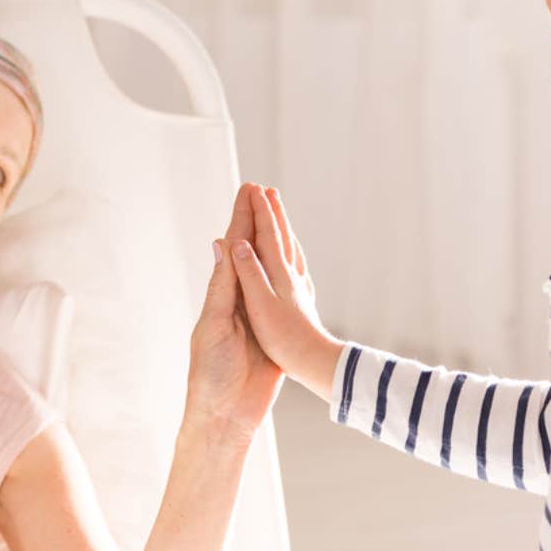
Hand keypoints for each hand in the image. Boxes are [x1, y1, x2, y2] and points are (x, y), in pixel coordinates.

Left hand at [184, 186, 284, 444]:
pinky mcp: (272, 335)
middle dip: (255, 222)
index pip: (232, 250)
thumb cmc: (211, 375)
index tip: (248, 190)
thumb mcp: (214, 328)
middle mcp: (237, 303)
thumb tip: (221, 245)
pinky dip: (284, 280)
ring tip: (277, 219)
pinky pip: (279, 300)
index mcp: (221, 298)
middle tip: (263, 190)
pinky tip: (290, 269)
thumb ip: (222, 289)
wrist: (226, 415)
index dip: (241, 219)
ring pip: (265, 273)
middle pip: (248, 254)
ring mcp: (256, 318)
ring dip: (271, 244)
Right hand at [228, 185, 344, 402]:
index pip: (267, 235)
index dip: (259, 211)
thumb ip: (248, 272)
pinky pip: (296, 267)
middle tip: (268, 191)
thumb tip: (236, 242)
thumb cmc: (285, 338)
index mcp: (278, 274)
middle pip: (282, 236)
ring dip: (283, 229)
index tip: (253, 188)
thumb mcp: (260, 305)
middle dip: (273, 212)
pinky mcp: (302, 301)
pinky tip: (292, 258)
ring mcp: (299, 288)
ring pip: (291, 250)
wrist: (314, 361)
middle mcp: (291, 276)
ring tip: (280, 215)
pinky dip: (291, 253)